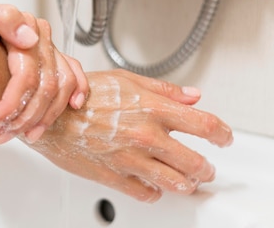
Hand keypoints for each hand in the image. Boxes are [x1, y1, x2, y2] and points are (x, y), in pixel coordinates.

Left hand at [0, 0, 88, 143]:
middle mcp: (40, 38)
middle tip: (1, 134)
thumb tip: (30, 39)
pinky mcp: (52, 57)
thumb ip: (2, 19)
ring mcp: (48, 49)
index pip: (26, 76)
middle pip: (45, 87)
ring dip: (46, 117)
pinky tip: (72, 107)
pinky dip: (78, 90)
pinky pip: (74, 74)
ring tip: (25, 135)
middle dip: (24, 118)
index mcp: (24, 27)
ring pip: (61, 88)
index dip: (11, 105)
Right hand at [24, 69, 232, 202]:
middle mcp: (146, 135)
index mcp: (152, 108)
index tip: (224, 138)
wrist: (49, 117)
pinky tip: (152, 184)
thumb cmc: (82, 97)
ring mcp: (131, 159)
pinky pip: (146, 194)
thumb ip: (163, 90)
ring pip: (176, 183)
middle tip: (206, 168)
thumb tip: (192, 95)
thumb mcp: (125, 80)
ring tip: (186, 180)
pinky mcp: (115, 177)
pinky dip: (154, 192)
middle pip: (196, 162)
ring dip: (186, 183)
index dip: (222, 134)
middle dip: (206, 169)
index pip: (205, 124)